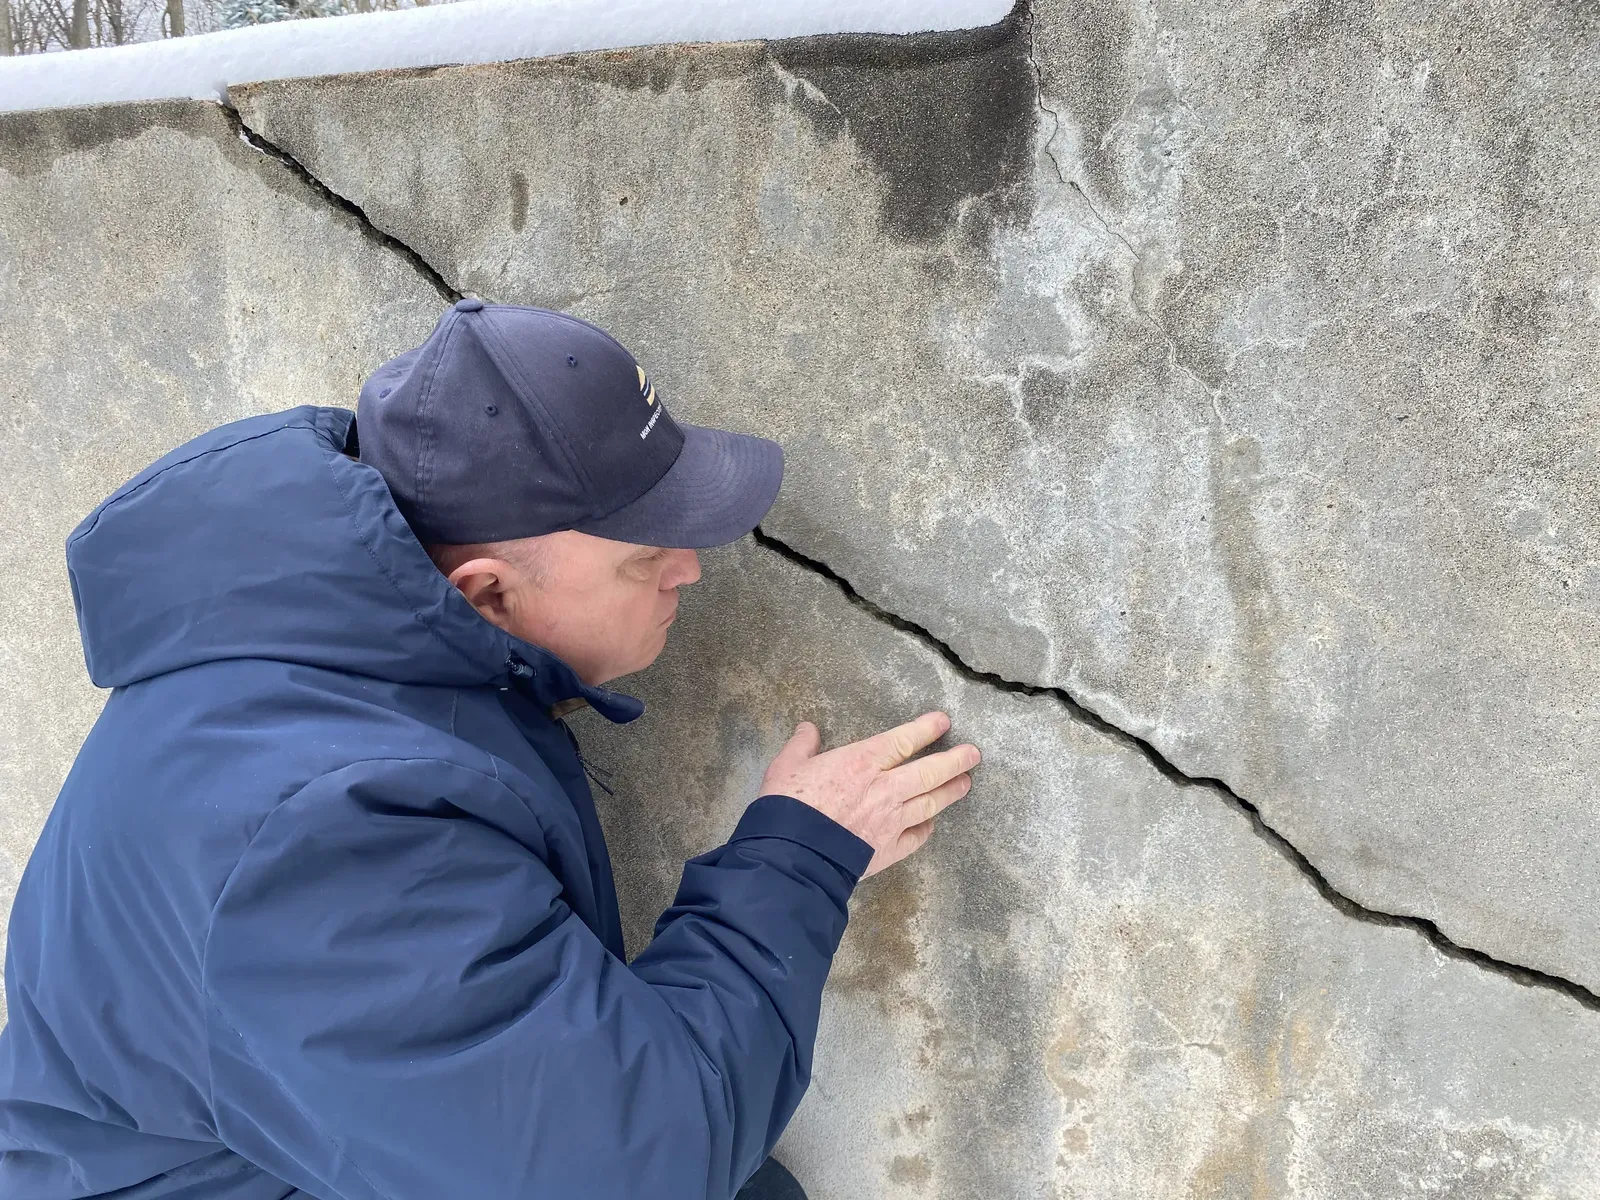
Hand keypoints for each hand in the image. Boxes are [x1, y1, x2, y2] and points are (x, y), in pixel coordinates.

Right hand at [759, 711, 979, 877]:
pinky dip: (926, 828)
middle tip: (973, 754)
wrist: (793, 855)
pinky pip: (916, 837)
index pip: (904, 740)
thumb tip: (807, 729)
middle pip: (930, 772)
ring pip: (930, 803)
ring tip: (966, 783)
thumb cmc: (787, 807)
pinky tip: (932, 824)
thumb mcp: (786, 766)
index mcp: (861, 762)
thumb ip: (802, 746)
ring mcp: (891, 821)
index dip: (926, 729)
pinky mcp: (888, 849)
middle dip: (955, 760)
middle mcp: (884, 788)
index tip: (943, 722)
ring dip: (951, 791)